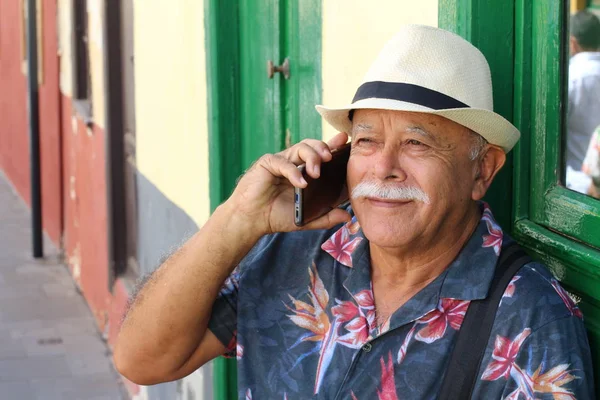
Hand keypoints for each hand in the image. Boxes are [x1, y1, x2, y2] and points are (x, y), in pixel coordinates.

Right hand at [227, 132, 351, 234]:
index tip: (345, 140)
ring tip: (317, 172)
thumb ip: (326, 217)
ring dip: (311, 157)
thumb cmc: (275, 216)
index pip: (321, 155)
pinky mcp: (267, 164)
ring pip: (300, 148)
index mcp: (304, 171)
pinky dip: (294, 172)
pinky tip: (301, 184)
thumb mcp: (306, 219)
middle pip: (312, 145)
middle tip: (330, 158)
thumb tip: (347, 215)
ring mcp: (281, 161)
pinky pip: (283, 162)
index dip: (333, 146)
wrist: (251, 221)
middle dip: (324, 147)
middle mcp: (294, 163)